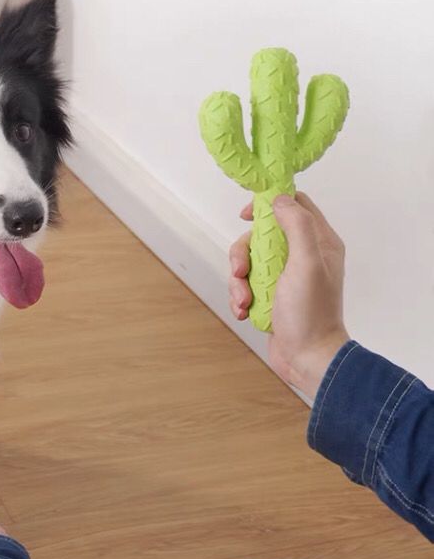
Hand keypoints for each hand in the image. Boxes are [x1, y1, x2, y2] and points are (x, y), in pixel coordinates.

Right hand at [228, 192, 349, 400]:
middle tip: (240, 272)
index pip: (295, 205)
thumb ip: (296, 226)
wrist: (308, 358)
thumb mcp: (306, 264)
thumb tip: (279, 199)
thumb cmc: (310, 313)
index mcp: (319, 242)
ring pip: (249, 261)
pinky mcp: (271, 294)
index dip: (268, 203)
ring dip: (238, 281)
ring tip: (243, 301)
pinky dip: (240, 296)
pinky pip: (246, 284)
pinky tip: (244, 311)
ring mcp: (286, 276)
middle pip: (262, 234)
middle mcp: (303, 255)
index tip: (245, 216)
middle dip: (243, 254)